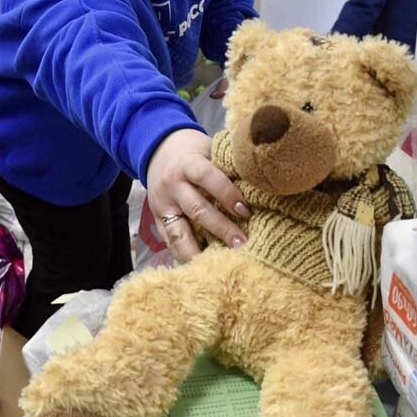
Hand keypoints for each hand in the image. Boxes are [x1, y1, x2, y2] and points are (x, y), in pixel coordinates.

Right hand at [145, 128, 249, 262]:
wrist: (158, 149)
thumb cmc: (194, 151)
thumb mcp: (208, 150)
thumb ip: (226, 167)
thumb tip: (260, 185)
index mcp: (188, 164)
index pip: (208, 177)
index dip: (227, 194)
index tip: (247, 211)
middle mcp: (173, 185)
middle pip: (197, 209)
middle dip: (221, 228)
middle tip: (242, 244)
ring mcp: (163, 205)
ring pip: (178, 232)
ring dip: (199, 251)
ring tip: (219, 266)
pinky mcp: (156, 220)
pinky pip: (170, 242)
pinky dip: (184, 256)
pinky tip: (200, 268)